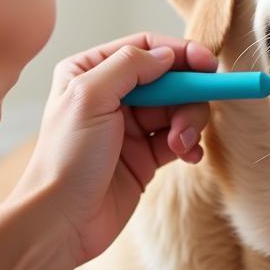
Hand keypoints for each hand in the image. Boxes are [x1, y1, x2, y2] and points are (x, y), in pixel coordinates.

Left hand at [16, 32, 217, 265]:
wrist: (61, 222)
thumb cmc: (66, 158)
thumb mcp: (90, 97)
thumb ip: (129, 66)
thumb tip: (168, 55)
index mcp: (89, 71)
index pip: (145, 48)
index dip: (181, 53)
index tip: (208, 66)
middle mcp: (110, 94)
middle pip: (168, 78)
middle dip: (187, 96)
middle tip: (191, 118)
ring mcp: (128, 126)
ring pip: (178, 108)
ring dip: (189, 123)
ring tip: (181, 145)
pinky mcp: (144, 156)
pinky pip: (180, 138)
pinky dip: (190, 143)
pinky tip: (188, 155)